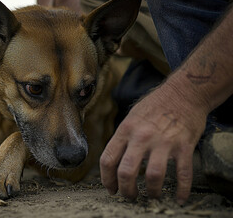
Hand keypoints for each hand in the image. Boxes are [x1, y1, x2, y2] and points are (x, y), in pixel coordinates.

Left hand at [100, 82, 206, 203]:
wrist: (184, 92)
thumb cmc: (155, 105)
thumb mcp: (131, 116)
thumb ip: (123, 137)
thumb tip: (113, 159)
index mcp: (126, 129)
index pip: (108, 159)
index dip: (106, 179)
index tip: (111, 188)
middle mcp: (142, 136)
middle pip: (126, 172)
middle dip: (126, 190)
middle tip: (130, 196)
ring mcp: (163, 142)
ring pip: (153, 176)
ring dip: (152, 192)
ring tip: (153, 196)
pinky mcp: (184, 146)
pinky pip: (183, 174)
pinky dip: (182, 190)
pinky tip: (179, 198)